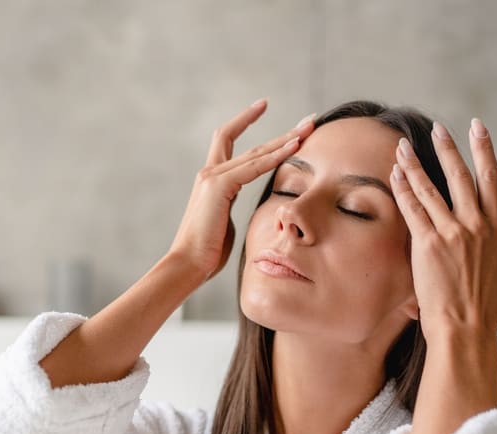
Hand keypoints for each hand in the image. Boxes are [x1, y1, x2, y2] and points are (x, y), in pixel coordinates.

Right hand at [168, 99, 315, 280]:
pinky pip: (254, 167)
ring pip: (256, 151)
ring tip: (308, 128)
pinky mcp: (219, 186)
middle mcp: (210, 173)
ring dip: (286, 139)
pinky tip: (294, 147)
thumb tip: (244, 211)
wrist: (188, 265)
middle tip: (307, 121)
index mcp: (212, 181)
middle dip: (280, 130)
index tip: (264, 106)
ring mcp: (213, 177)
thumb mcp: (225, 224)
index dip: (245, 121)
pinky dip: (276, 156)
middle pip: (248, 141)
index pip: (229, 140)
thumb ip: (232, 209)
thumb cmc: (207, 252)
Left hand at [390, 118, 496, 337]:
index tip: (477, 128)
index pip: (491, 178)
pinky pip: (413, 209)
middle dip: (448, 149)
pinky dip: (403, 189)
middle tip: (438, 127)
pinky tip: (395, 173)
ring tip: (403, 145)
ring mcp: (451, 233)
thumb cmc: (491, 308)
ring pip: (431, 189)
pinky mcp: (428, 245)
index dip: (484, 150)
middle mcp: (475, 225)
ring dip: (415, 164)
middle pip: (460, 176)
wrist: (466, 330)